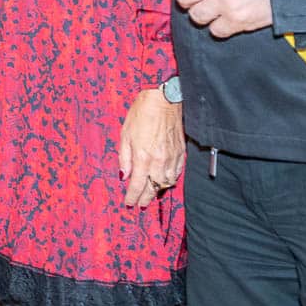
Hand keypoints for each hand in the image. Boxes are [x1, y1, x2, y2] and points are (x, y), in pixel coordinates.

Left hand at [118, 88, 183, 205]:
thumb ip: (124, 158)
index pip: (137, 185)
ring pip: (167, 183)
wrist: (164, 100)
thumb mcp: (125, 134)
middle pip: (153, 188)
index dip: (132, 197)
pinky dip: (170, 180)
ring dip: (158, 190)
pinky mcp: (181, 153)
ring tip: (151, 193)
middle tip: (140, 204)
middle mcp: (159, 161)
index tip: (129, 204)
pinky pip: (177, 173)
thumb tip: (123, 175)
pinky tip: (164, 181)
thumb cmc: (141, 114)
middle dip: (145, 198)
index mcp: (143, 157)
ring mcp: (172, 158)